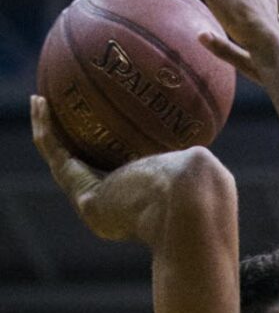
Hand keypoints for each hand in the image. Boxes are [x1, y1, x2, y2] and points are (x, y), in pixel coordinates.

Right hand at [30, 95, 203, 242]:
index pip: (120, 174)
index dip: (109, 153)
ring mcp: (98, 202)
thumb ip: (192, 158)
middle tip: (62, 115)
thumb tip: (199, 145)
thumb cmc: (203, 191)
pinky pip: (57, 155)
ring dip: (49, 130)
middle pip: (86, 169)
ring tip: (40, 102)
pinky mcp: (84, 195)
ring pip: (64, 160)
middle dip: (72, 142)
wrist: (188, 210)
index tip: (105, 130)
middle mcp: (116, 206)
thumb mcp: (199, 166)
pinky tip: (40, 102)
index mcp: (143, 202)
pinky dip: (46, 128)